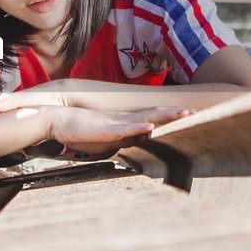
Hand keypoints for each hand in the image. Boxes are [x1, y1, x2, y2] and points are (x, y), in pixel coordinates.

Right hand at [48, 106, 193, 155]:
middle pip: (153, 114)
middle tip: (194, 111)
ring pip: (144, 117)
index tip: (188, 113)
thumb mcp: (104, 137)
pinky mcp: (104, 129)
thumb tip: (135, 139)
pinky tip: (149, 126)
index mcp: (124, 122)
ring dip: (164, 116)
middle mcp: (123, 119)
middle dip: (174, 113)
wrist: (56, 119)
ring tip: (183, 114)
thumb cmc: (78, 129)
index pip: (151, 117)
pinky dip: (138, 127)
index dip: (169, 115)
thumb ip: (120, 138)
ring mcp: (115, 123)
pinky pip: (124, 128)